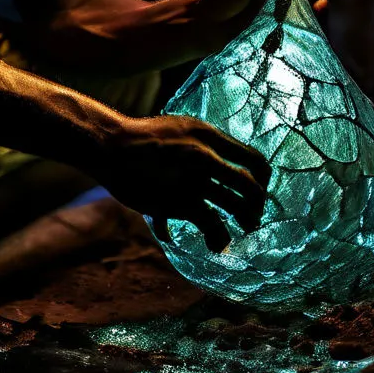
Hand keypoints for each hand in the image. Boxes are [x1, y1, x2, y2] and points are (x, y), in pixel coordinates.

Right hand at [90, 114, 271, 252]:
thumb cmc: (141, 139)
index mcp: (209, 135)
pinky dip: (217, 239)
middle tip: (249, 220)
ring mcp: (194, 178)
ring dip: (241, 225)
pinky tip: (211, 244)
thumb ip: (202, 142)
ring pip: (237, 208)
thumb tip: (221, 160)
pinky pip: (213, 226)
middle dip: (256, 208)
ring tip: (230, 235)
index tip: (255, 194)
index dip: (262, 182)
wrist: (111, 146)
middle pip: (252, 188)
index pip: (255, 160)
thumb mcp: (179, 128)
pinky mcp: (180, 200)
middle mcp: (207, 155)